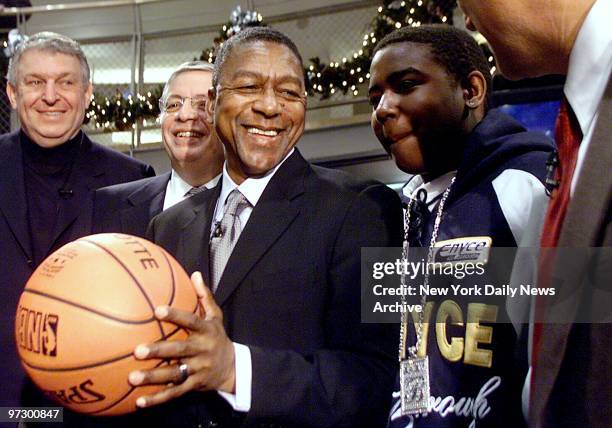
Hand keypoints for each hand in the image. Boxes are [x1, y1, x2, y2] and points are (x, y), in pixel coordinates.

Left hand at [128, 272, 235, 407]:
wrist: (233, 367)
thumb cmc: (217, 337)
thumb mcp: (216, 316)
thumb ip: (204, 296)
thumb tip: (195, 273)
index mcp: (206, 331)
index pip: (191, 321)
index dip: (175, 315)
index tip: (157, 310)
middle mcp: (202, 350)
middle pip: (179, 350)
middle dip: (159, 351)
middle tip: (137, 350)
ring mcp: (198, 369)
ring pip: (175, 374)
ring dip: (154, 377)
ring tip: (132, 378)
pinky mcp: (194, 385)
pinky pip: (175, 393)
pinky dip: (158, 398)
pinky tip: (140, 402)